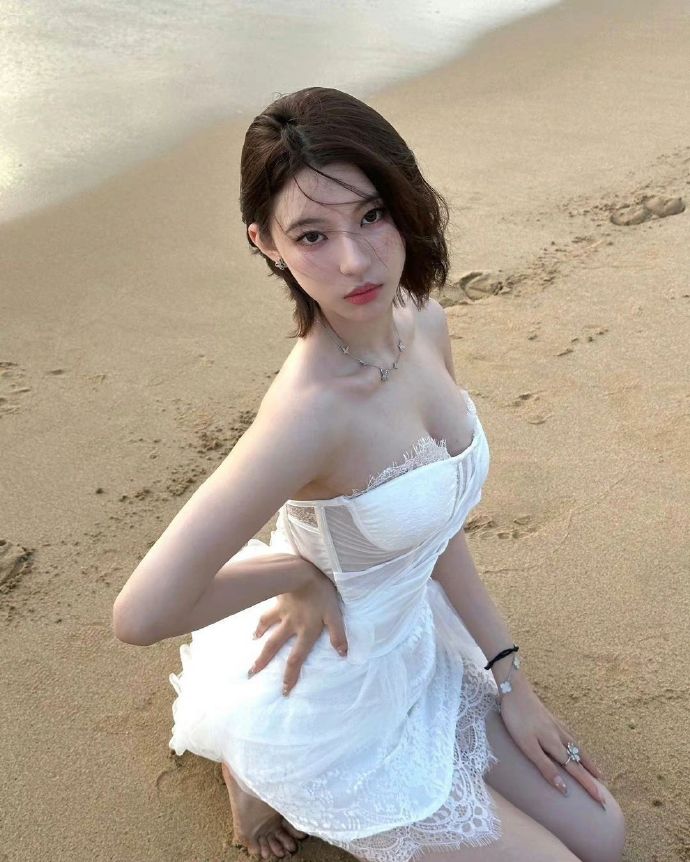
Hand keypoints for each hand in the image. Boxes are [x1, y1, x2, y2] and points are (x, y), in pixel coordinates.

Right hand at [247, 563, 346, 694]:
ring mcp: (283, 614)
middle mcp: (292, 626)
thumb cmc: (322, 593)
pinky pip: (267, 614)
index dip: (290, 676)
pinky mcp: (279, 602)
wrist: (303, 572)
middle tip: (252, 675)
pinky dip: (260, 623)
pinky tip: (256, 628)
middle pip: (275, 647)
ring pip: (267, 631)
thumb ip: (338, 634)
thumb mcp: (334, 614)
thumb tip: (343, 654)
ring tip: (252, 649)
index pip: (296, 659)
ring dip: (259, 641)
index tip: (284, 691)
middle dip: (263, 662)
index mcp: (306, 631)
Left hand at [498, 673, 606, 806]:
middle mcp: (559, 735)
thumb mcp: (527, 746)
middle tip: (604, 786)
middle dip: (591, 774)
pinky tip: (574, 743)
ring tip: (595, 769)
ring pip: (576, 746)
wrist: (514, 689)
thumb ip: (545, 766)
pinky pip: (570, 736)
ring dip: (587, 760)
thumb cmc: (517, 719)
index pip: (575, 770)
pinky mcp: (550, 718)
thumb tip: (564, 788)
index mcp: (554, 745)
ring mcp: (556, 725)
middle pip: (580, 758)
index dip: (588, 785)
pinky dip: (577, 745)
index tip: (601, 800)